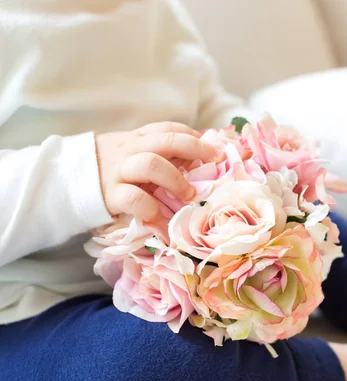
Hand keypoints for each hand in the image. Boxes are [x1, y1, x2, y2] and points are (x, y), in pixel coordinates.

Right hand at [96, 121, 217, 221]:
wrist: (64, 184)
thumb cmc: (109, 173)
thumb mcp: (131, 156)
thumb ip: (158, 157)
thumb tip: (197, 164)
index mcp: (136, 140)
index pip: (168, 128)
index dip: (193, 136)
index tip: (213, 149)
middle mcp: (129, 151)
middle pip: (165, 140)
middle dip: (194, 149)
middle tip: (213, 163)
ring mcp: (119, 172)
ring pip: (150, 164)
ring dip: (175, 179)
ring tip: (189, 195)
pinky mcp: (109, 195)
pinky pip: (133, 198)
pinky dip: (150, 208)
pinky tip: (161, 218)